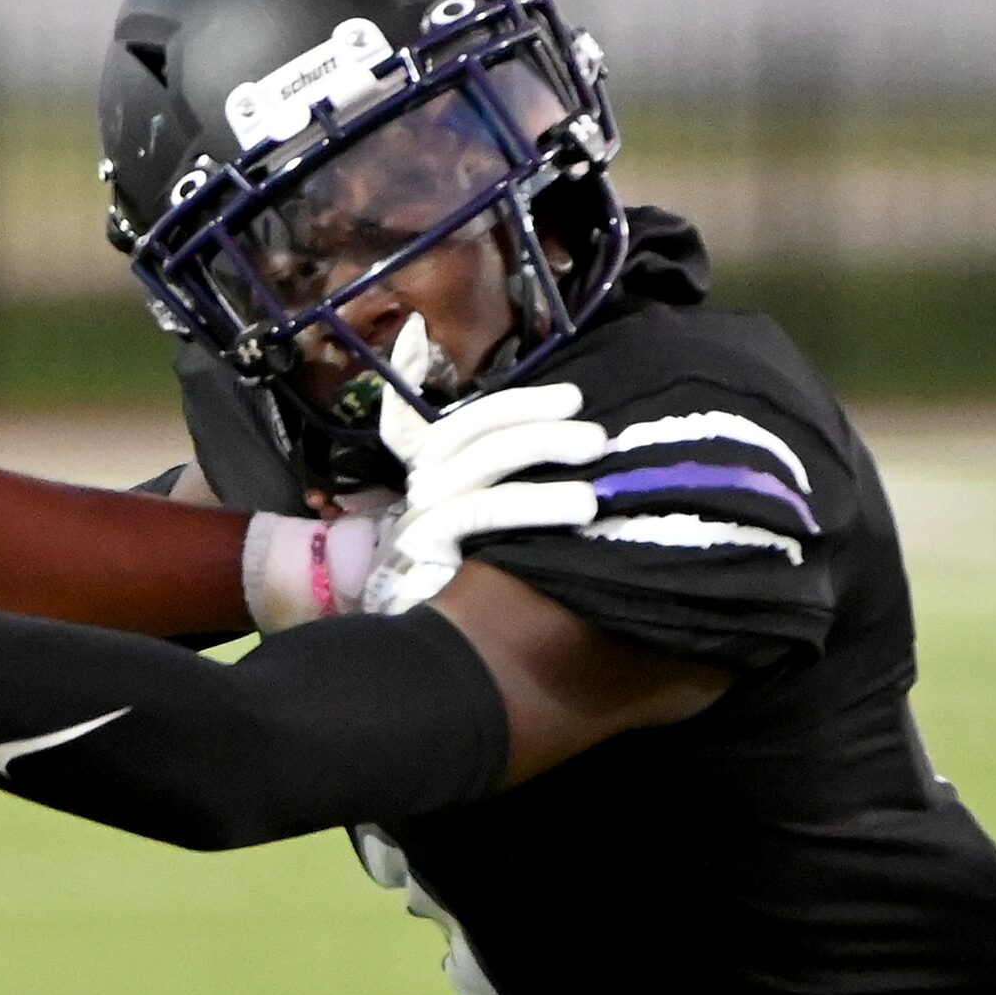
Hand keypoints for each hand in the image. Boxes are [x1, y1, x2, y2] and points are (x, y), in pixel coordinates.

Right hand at [363, 316, 606, 614]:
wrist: (429, 664)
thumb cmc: (476, 589)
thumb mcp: (492, 532)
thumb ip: (517, 489)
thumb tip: (591, 455)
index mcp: (426, 480)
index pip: (402, 421)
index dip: (406, 375)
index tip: (417, 330)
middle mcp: (417, 492)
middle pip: (459, 431)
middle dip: (522, 410)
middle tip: (580, 407)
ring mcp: (419, 519)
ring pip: (473, 463)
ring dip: (536, 447)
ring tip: (593, 452)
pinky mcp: (430, 550)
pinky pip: (476, 513)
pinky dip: (525, 500)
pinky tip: (576, 504)